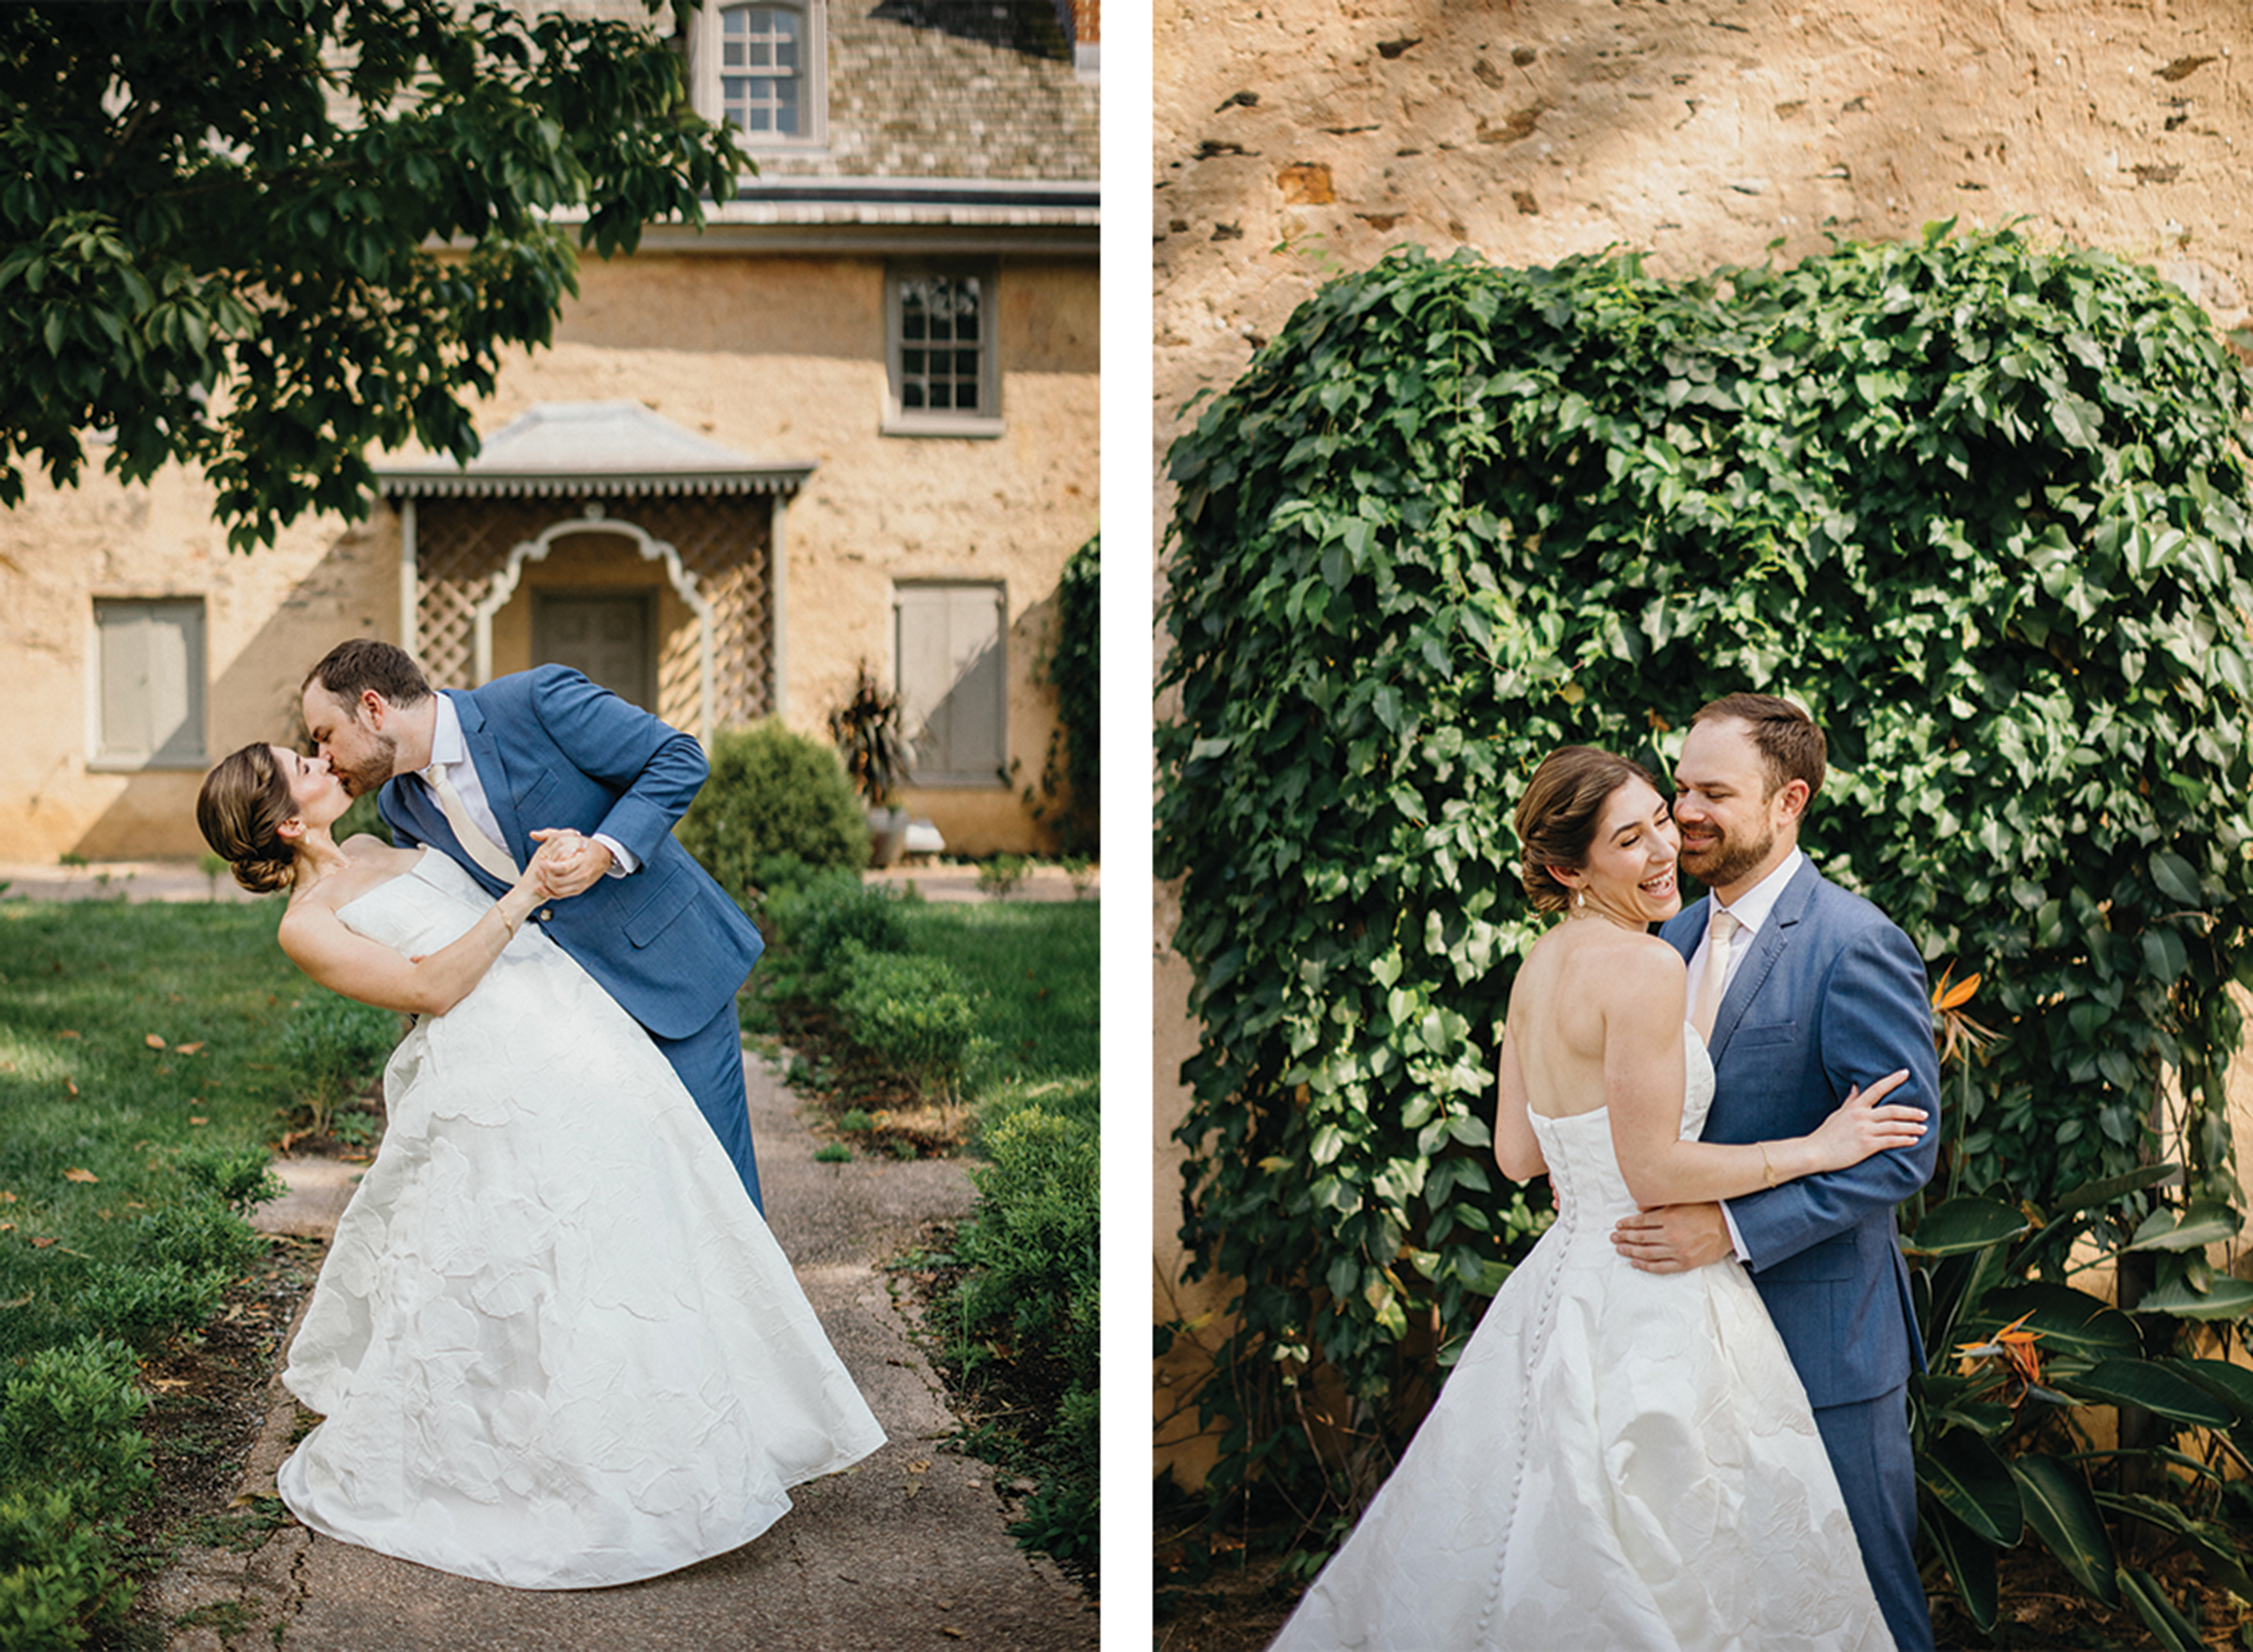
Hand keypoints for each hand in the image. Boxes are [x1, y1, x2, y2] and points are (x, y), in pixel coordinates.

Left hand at [527, 828, 612, 897]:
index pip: (563, 868)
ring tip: (541, 874)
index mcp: (582, 860)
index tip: (543, 861)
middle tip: (540, 868)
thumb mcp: (571, 836)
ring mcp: (581, 883)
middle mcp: (582, 874)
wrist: (604, 856)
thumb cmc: (587, 846)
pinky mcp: (579, 889)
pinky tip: (541, 887)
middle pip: (558, 881)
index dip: (549, 867)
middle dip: (545, 876)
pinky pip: (561, 895)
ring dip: (546, 883)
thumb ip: (551, 834)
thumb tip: (533, 835)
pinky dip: (549, 893)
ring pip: (558, 890)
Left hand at [1612, 1203, 1732, 1272]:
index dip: (1627, 1224)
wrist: (1729, 1226)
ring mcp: (1677, 1251)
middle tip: (1612, 1237)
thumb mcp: (1682, 1200)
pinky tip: (1635, 1262)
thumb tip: (1638, 1207)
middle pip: (1640, 1237)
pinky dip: (1645, 1265)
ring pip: (1646, 1253)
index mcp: (1669, 1217)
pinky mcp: (1684, 1263)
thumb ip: (1659, 1204)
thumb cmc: (1706, 1210)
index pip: (1640, 1222)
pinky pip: (1660, 1267)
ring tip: (1619, 1248)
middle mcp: (1671, 1235)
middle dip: (1624, 1237)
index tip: (1618, 1225)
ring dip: (1630, 1251)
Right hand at [1806, 1068, 1925, 1173]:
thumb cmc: (1826, 1134)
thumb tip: (1856, 1086)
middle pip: (1893, 1110)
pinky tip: (1913, 1140)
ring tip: (1923, 1128)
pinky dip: (1904, 1140)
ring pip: (1895, 1126)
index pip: (1877, 1088)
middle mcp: (1862, 1116)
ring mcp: (1865, 1130)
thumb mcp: (1838, 1114)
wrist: (1815, 1152)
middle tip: (1924, 1113)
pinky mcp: (1867, 1145)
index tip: (1906, 1073)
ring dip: (1912, 1127)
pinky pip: (1891, 1141)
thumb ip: (1850, 1101)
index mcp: (1855, 1107)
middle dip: (1911, 1112)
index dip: (1892, 1080)